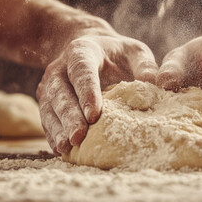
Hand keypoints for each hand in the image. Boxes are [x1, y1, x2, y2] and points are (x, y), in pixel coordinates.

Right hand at [36, 27, 157, 154]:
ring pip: (49, 107)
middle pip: (61, 92)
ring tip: (67, 146)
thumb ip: (144, 65)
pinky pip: (47, 118)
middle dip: (69, 115)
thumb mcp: (134, 52)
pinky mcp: (48, 101)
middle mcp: (60, 68)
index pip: (82, 71)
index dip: (86, 92)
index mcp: (82, 51)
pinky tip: (62, 150)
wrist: (94, 52)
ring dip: (58, 128)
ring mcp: (50, 85)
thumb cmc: (118, 55)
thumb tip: (155, 83)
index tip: (94, 115)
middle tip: (79, 136)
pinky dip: (53, 134)